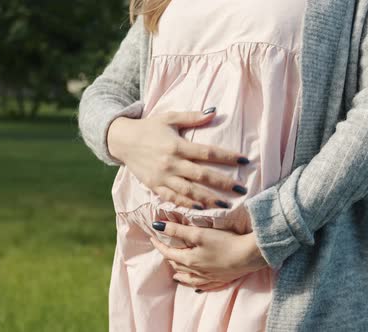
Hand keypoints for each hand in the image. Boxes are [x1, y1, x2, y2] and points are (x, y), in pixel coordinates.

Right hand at [107, 107, 250, 209]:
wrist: (122, 140)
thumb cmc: (149, 127)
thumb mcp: (169, 117)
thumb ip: (192, 117)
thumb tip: (214, 111)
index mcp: (177, 145)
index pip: (208, 152)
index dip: (227, 157)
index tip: (245, 161)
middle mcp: (171, 163)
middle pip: (202, 175)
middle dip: (223, 183)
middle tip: (242, 189)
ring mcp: (162, 177)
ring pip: (189, 191)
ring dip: (208, 199)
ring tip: (226, 206)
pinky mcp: (154, 186)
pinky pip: (173, 198)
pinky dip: (187, 205)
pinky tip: (201, 210)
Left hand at [149, 219, 268, 291]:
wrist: (249, 256)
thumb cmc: (225, 243)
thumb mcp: (199, 233)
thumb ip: (178, 230)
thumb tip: (157, 226)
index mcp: (189, 260)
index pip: (168, 252)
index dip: (159, 244)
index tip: (153, 237)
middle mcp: (197, 271)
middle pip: (178, 265)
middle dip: (169, 256)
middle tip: (165, 249)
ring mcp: (209, 277)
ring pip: (189, 278)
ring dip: (180, 274)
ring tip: (175, 273)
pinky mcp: (221, 279)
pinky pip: (203, 285)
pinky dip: (195, 284)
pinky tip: (196, 286)